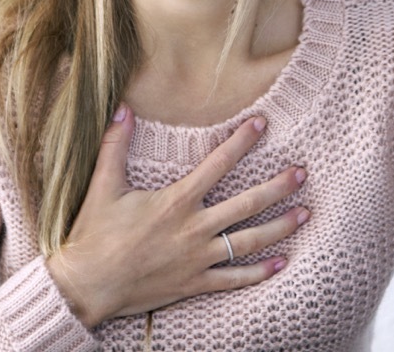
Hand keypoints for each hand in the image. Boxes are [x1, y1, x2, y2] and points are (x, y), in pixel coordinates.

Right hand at [45, 105, 309, 326]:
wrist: (87, 286)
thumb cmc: (93, 235)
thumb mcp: (102, 186)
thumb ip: (115, 145)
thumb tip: (122, 107)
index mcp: (177, 201)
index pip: (218, 164)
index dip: (242, 141)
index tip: (263, 124)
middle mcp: (194, 229)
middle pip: (248, 204)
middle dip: (279, 187)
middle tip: (303, 173)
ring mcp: (198, 258)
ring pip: (250, 241)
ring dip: (281, 227)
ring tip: (305, 214)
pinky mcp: (195, 283)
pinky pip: (234, 279)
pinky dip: (260, 273)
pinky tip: (281, 264)